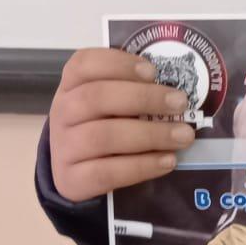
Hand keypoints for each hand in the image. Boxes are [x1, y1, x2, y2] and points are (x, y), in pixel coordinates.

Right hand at [48, 48, 195, 201]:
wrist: (78, 171)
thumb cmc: (104, 126)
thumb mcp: (111, 103)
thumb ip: (133, 91)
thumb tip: (175, 93)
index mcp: (71, 86)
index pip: (84, 64)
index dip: (118, 64)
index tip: (153, 72)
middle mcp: (62, 113)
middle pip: (96, 98)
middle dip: (144, 98)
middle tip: (180, 103)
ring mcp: (64, 148)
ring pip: (102, 137)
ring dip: (150, 134)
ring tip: (184, 135)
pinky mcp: (71, 180)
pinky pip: (106, 173)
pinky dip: (141, 166)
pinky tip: (168, 161)